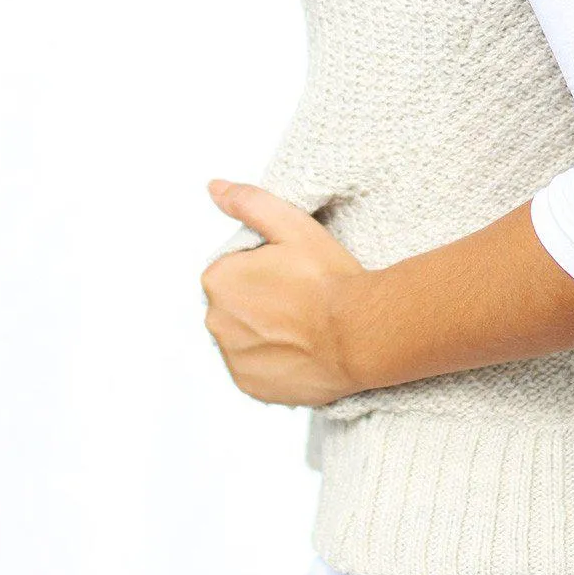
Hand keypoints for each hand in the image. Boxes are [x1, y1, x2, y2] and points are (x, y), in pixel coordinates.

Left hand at [201, 180, 365, 407]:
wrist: (359, 334)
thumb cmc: (328, 279)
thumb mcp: (291, 225)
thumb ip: (249, 203)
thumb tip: (214, 187)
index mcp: (218, 279)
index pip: (232, 270)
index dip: (264, 269)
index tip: (292, 274)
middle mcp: (215, 321)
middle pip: (235, 305)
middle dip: (260, 301)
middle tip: (301, 299)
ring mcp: (232, 358)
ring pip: (243, 337)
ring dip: (264, 332)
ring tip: (303, 327)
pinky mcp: (250, 386)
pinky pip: (254, 369)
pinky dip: (271, 362)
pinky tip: (299, 351)